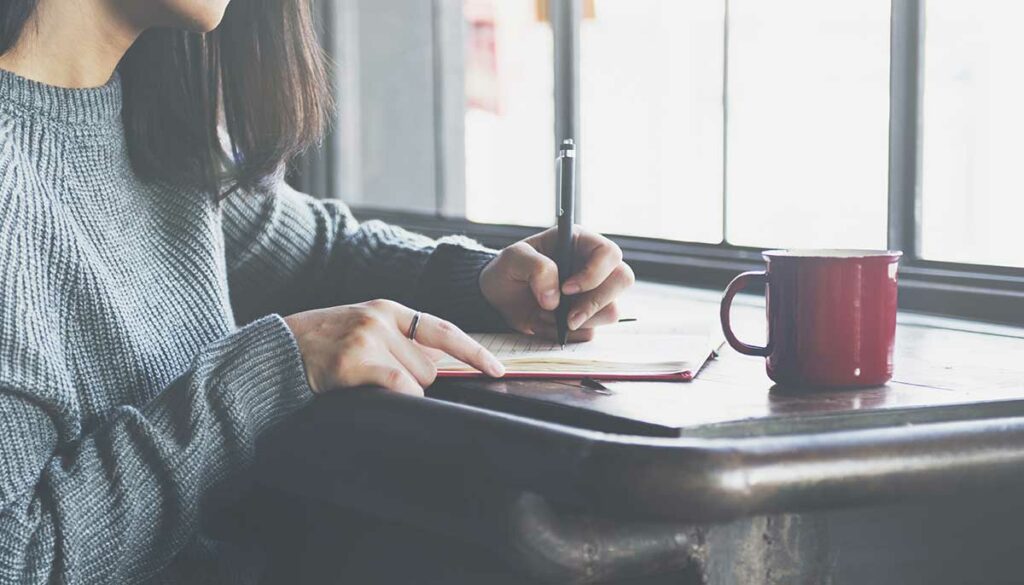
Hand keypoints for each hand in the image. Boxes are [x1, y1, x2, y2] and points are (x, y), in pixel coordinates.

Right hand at [284, 299, 504, 395]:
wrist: (276, 351)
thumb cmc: (321, 347)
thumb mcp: (362, 330)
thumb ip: (398, 341)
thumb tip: (437, 368)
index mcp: (388, 310)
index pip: (443, 330)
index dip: (473, 351)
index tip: (497, 369)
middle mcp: (382, 319)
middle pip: (430, 366)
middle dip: (414, 381)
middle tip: (376, 379)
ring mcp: (368, 338)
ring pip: (417, 380)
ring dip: (399, 391)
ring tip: (363, 382)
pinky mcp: (355, 361)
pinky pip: (400, 387)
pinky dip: (399, 398)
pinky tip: (374, 396)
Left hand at [480, 226, 634, 341]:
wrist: (497, 299)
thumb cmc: (507, 270)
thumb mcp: (513, 259)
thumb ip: (536, 269)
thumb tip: (556, 298)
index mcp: (580, 243)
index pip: (609, 253)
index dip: (594, 273)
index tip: (567, 289)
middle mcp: (594, 267)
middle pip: (622, 281)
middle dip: (595, 303)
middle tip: (567, 317)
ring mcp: (593, 294)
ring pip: (611, 311)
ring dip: (577, 321)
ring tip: (544, 316)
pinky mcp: (586, 318)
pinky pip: (591, 332)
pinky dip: (566, 335)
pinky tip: (544, 324)